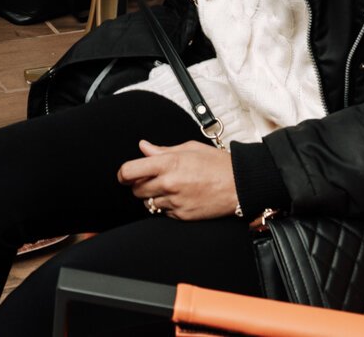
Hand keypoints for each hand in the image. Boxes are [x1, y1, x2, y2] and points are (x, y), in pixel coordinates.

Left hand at [118, 139, 239, 220]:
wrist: (239, 185)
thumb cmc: (217, 163)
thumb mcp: (189, 148)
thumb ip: (162, 150)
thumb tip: (143, 147)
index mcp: (168, 164)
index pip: (129, 171)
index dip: (123, 174)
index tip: (125, 175)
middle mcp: (168, 184)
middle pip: (136, 189)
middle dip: (138, 185)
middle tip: (150, 179)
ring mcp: (175, 202)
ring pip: (148, 203)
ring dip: (152, 197)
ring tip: (167, 188)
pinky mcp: (182, 216)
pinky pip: (163, 213)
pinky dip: (166, 207)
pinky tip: (178, 198)